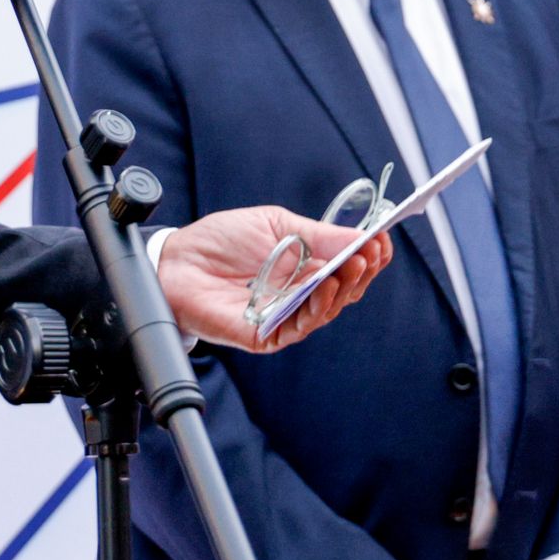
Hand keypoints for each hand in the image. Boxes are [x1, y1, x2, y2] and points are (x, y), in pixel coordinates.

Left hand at [157, 208, 392, 351]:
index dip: (369, 256)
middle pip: (345, 291)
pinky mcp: (265, 334)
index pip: (349, 267)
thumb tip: (361, 237)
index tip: (382, 239)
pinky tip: (323, 286)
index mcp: (306, 267)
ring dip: (345, 288)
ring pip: (327, 310)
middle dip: (362, 271)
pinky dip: (316, 308)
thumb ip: (317, 235)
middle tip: (370, 251)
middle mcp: (300, 294)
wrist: (177, 260)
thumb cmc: (222, 241)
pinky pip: (298, 327)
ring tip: (354, 265)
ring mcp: (285, 316)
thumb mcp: (277, 225)